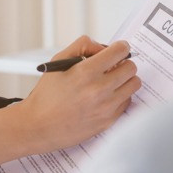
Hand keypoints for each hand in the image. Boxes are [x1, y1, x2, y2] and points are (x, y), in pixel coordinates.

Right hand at [0, 36, 139, 172]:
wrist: (38, 126)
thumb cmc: (46, 95)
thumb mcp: (58, 62)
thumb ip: (82, 46)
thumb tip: (103, 47)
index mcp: (85, 72)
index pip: (119, 51)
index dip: (120, 47)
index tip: (119, 48)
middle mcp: (98, 90)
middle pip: (131, 67)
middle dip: (123, 63)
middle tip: (114, 66)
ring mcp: (105, 107)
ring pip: (134, 84)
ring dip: (125, 79)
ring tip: (112, 80)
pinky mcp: (108, 121)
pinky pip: (128, 102)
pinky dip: (121, 96)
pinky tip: (107, 96)